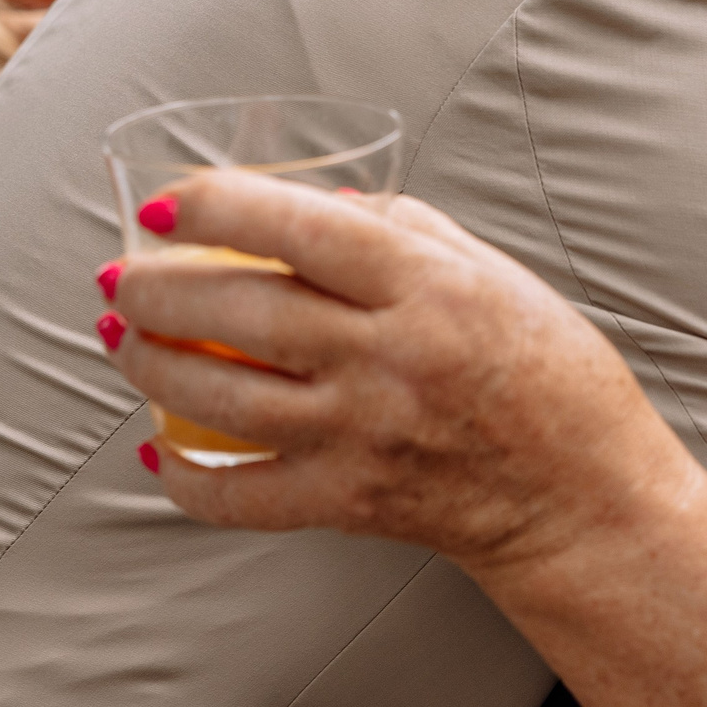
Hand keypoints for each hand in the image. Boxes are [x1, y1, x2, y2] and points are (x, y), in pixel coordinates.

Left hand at [100, 170, 679, 572]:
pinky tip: (157, 446)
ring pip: (221, 398)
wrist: (583, 497)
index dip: (216, 207)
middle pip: (240, 313)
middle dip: (158, 289)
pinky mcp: (350, 503)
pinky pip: (241, 495)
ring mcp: (364, 435)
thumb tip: (319, 206)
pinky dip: (185, 476)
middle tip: (123, 276)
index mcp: (427, 285)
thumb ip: (408, 230)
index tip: (168, 203)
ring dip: (152, 366)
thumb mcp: (496, 274)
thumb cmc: (551, 376)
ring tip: (124, 341)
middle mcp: (389, 357)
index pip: (297, 229)